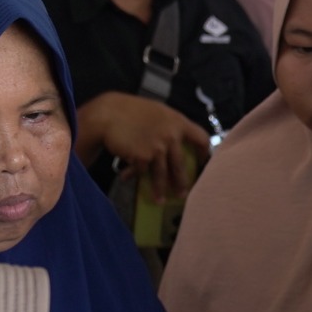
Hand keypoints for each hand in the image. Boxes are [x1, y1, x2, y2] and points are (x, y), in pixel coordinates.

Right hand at [79, 93, 208, 197]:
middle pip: (181, 165)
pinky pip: (142, 171)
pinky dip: (135, 175)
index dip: (204, 152)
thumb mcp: (158, 112)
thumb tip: (179, 142)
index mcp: (178, 122)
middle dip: (182, 183)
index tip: (202, 162)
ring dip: (161, 190)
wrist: (107, 113)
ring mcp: (158, 147)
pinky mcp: (144, 157)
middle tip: (183, 194)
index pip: (201, 138)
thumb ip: (170, 126)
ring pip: (162, 174)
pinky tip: (126, 177)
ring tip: (160, 200)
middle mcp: (171, 136)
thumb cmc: (131, 111)